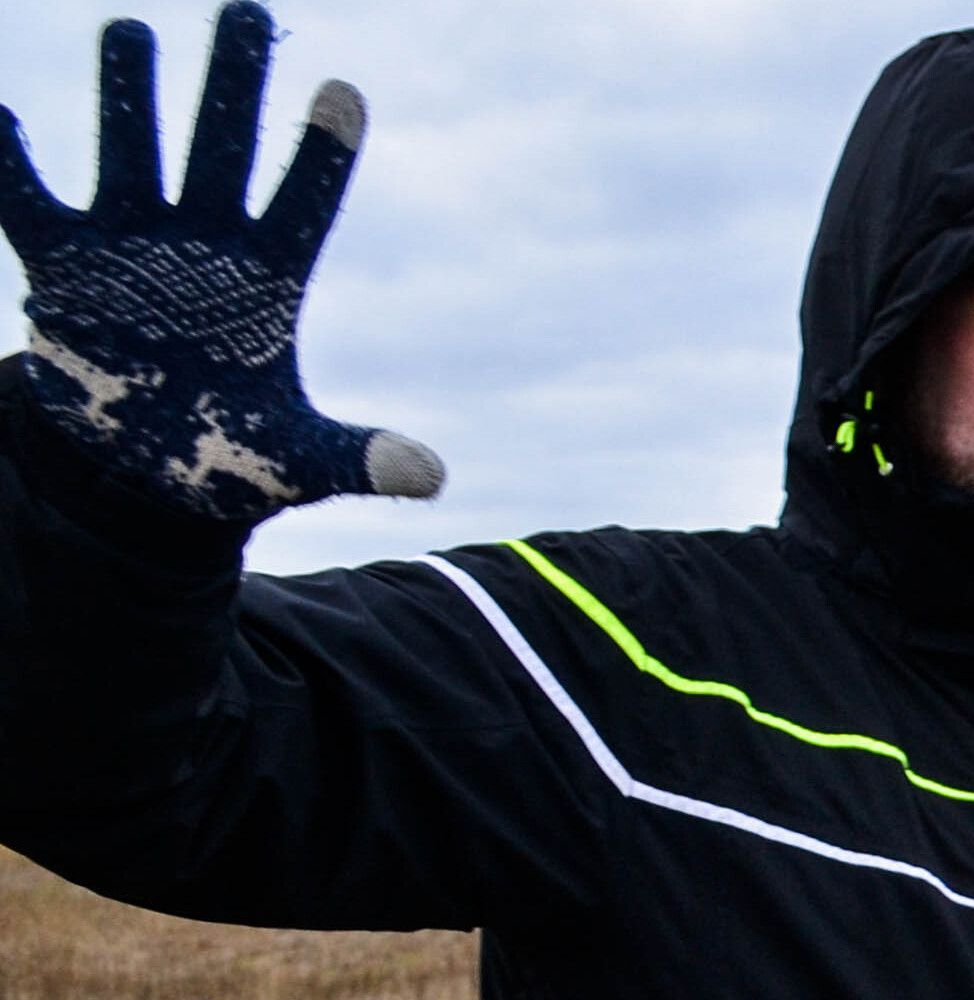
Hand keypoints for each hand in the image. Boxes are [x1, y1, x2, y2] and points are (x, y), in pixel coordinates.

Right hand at [2, 3, 439, 519]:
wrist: (142, 471)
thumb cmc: (231, 453)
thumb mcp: (295, 459)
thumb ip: (357, 458)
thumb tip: (430, 478)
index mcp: (269, 280)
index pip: (304, 202)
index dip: (322, 154)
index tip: (344, 89)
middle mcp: (203, 244)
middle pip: (222, 146)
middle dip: (231, 82)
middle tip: (245, 13)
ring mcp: (131, 244)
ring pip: (131, 149)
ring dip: (127, 93)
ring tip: (129, 28)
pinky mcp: (63, 264)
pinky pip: (28, 201)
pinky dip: (8, 161)